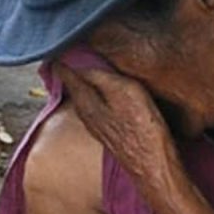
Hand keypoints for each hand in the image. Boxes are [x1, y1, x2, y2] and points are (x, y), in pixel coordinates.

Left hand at [56, 64, 182, 194]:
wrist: (154, 166)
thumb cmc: (141, 129)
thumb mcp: (123, 91)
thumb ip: (99, 76)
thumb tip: (77, 62)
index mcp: (86, 102)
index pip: (66, 75)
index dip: (63, 59)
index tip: (59, 46)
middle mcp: (87, 115)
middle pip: (73, 87)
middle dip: (70, 70)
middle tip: (69, 53)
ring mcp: (98, 126)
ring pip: (84, 98)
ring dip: (82, 83)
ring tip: (83, 68)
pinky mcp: (111, 134)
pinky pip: (96, 107)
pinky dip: (95, 95)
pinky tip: (103, 93)